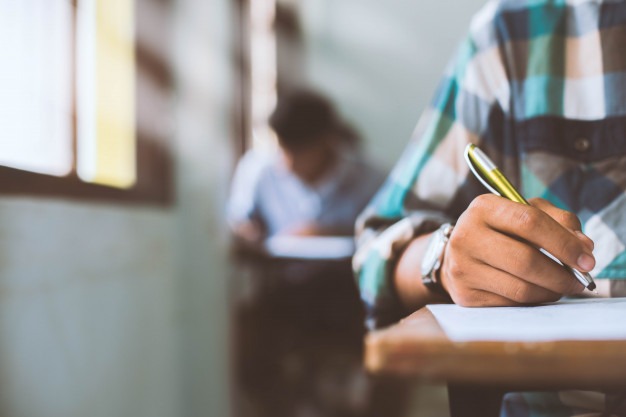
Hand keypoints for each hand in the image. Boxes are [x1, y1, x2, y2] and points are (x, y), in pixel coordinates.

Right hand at [440, 195, 594, 306]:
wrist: (459, 253)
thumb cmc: (500, 230)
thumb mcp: (525, 212)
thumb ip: (559, 221)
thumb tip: (584, 247)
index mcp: (483, 208)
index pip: (529, 222)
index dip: (564, 242)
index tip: (587, 258)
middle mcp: (466, 236)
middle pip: (525, 260)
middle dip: (561, 274)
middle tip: (580, 280)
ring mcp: (462, 268)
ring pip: (521, 288)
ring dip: (551, 291)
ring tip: (561, 286)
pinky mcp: (465, 295)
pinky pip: (511, 304)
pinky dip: (533, 300)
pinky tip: (538, 292)